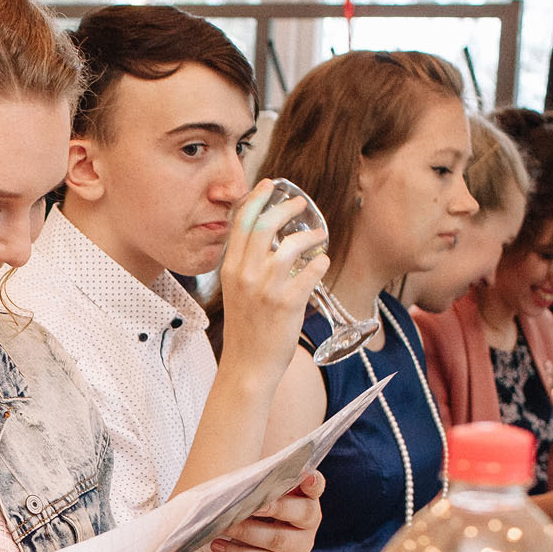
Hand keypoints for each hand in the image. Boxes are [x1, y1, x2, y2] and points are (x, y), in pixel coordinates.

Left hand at [202, 470, 324, 551]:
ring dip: (247, 531)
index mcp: (304, 498)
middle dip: (276, 507)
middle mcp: (308, 522)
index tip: (306, 476)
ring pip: (277, 539)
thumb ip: (255, 487)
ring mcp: (299, 547)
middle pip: (302, 513)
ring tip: (224, 525)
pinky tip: (218, 545)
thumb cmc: (249, 514)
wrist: (238, 551)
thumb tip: (242, 482)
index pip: (315, 487)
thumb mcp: (253, 497)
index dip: (313, 482)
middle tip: (253, 505)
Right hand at [217, 191, 330, 371]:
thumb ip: (246, 267)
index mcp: (230, 269)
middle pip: (266, 226)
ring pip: (290, 246)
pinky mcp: (287, 303)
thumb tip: (269, 244)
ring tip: (319, 236)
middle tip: (301, 204)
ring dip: (309, 236)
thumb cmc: (246, 330)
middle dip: (286, 208)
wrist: (248, 365)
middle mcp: (245, 275)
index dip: (256, 199)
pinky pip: (311, 272)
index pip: (241, 223)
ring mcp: (266, 289)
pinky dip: (320, 263)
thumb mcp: (236, 293)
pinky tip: (322, 264)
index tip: (269, 186)